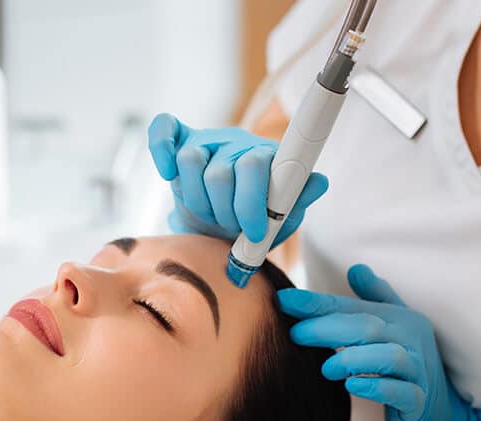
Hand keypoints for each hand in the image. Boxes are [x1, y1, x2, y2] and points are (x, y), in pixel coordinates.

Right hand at [148, 113, 328, 246]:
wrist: (225, 230)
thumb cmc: (256, 222)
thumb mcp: (283, 217)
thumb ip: (299, 198)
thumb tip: (319, 182)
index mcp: (265, 156)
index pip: (254, 165)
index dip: (251, 201)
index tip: (254, 230)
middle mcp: (235, 145)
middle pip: (220, 172)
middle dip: (225, 211)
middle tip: (232, 229)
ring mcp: (206, 143)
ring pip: (190, 161)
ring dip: (198, 200)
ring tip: (210, 216)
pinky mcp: (179, 144)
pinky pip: (164, 130)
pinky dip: (161, 149)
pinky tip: (167, 173)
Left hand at [277, 264, 480, 420]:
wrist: (438, 415)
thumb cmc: (405, 367)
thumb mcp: (392, 329)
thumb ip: (373, 299)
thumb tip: (356, 267)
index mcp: (400, 319)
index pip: (352, 307)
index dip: (317, 303)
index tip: (283, 299)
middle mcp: (411, 340)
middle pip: (366, 328)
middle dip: (326, 328)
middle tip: (295, 334)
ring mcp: (418, 372)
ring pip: (388, 357)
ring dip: (352, 359)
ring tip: (326, 368)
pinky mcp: (419, 402)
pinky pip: (401, 392)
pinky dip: (376, 388)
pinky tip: (352, 386)